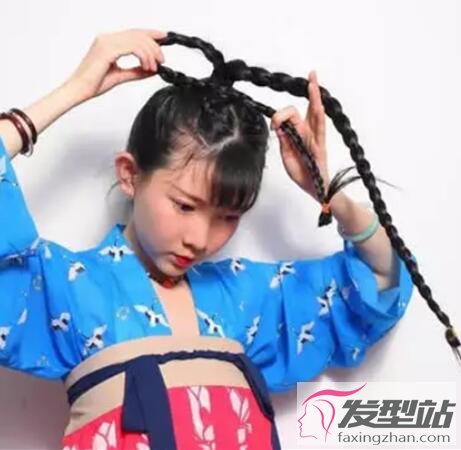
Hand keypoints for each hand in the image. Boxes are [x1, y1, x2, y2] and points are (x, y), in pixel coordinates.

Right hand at [65, 28, 166, 101]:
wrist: (78, 90)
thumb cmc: (93, 84)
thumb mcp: (120, 76)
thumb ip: (136, 71)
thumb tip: (152, 70)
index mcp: (108, 41)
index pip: (133, 33)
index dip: (150, 33)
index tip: (164, 38)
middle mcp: (107, 38)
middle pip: (137, 34)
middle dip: (154, 46)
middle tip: (162, 59)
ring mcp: (106, 42)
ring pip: (137, 40)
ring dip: (150, 54)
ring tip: (154, 67)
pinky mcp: (107, 50)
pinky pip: (132, 48)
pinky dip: (143, 57)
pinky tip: (147, 67)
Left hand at [270, 70, 329, 202]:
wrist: (315, 189)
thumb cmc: (303, 175)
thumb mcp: (287, 158)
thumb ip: (284, 143)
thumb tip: (279, 127)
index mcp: (299, 136)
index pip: (291, 117)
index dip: (280, 116)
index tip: (275, 125)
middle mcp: (310, 134)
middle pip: (308, 108)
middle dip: (310, 91)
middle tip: (311, 74)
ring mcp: (316, 139)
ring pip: (315, 114)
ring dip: (314, 96)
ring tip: (314, 81)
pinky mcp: (321, 146)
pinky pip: (321, 129)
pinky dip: (319, 116)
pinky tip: (319, 104)